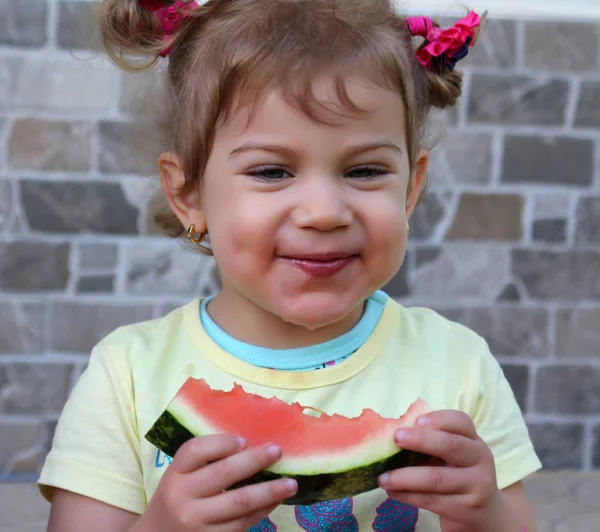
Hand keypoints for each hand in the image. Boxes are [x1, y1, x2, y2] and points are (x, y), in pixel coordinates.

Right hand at [138, 435, 297, 531]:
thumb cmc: (177, 499)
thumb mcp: (181, 477)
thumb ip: (206, 461)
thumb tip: (252, 444)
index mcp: (175, 473)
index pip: (196, 450)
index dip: (222, 443)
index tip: (244, 440)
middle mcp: (182, 497)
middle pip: (223, 474)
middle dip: (254, 461)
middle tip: (278, 451)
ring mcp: (196, 522)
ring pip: (239, 502)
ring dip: (269, 491)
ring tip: (291, 483)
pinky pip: (242, 523)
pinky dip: (262, 511)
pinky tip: (275, 501)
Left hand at [378, 410, 506, 531]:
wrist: (484, 515)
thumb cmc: (458, 476)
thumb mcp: (453, 457)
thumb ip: (432, 443)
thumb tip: (391, 434)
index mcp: (473, 441)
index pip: (461, 422)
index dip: (439, 418)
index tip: (416, 420)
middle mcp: (480, 460)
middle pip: (452, 446)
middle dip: (421, 440)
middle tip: (396, 438)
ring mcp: (476, 486)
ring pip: (437, 478)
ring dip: (405, 477)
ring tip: (383, 478)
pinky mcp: (466, 510)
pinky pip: (432, 500)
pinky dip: (408, 496)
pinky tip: (392, 492)